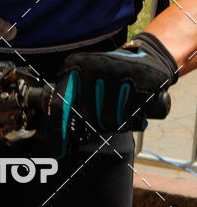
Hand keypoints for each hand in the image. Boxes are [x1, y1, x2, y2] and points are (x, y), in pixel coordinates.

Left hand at [49, 33, 176, 155]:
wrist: (147, 55)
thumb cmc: (111, 74)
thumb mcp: (85, 79)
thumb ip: (71, 102)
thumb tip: (60, 140)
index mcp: (75, 65)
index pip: (61, 105)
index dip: (58, 131)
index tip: (58, 151)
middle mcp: (94, 66)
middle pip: (89, 119)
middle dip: (99, 123)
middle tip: (109, 111)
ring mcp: (119, 72)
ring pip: (113, 122)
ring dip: (120, 122)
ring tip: (123, 106)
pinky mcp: (144, 81)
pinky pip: (136, 120)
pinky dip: (138, 121)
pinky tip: (139, 107)